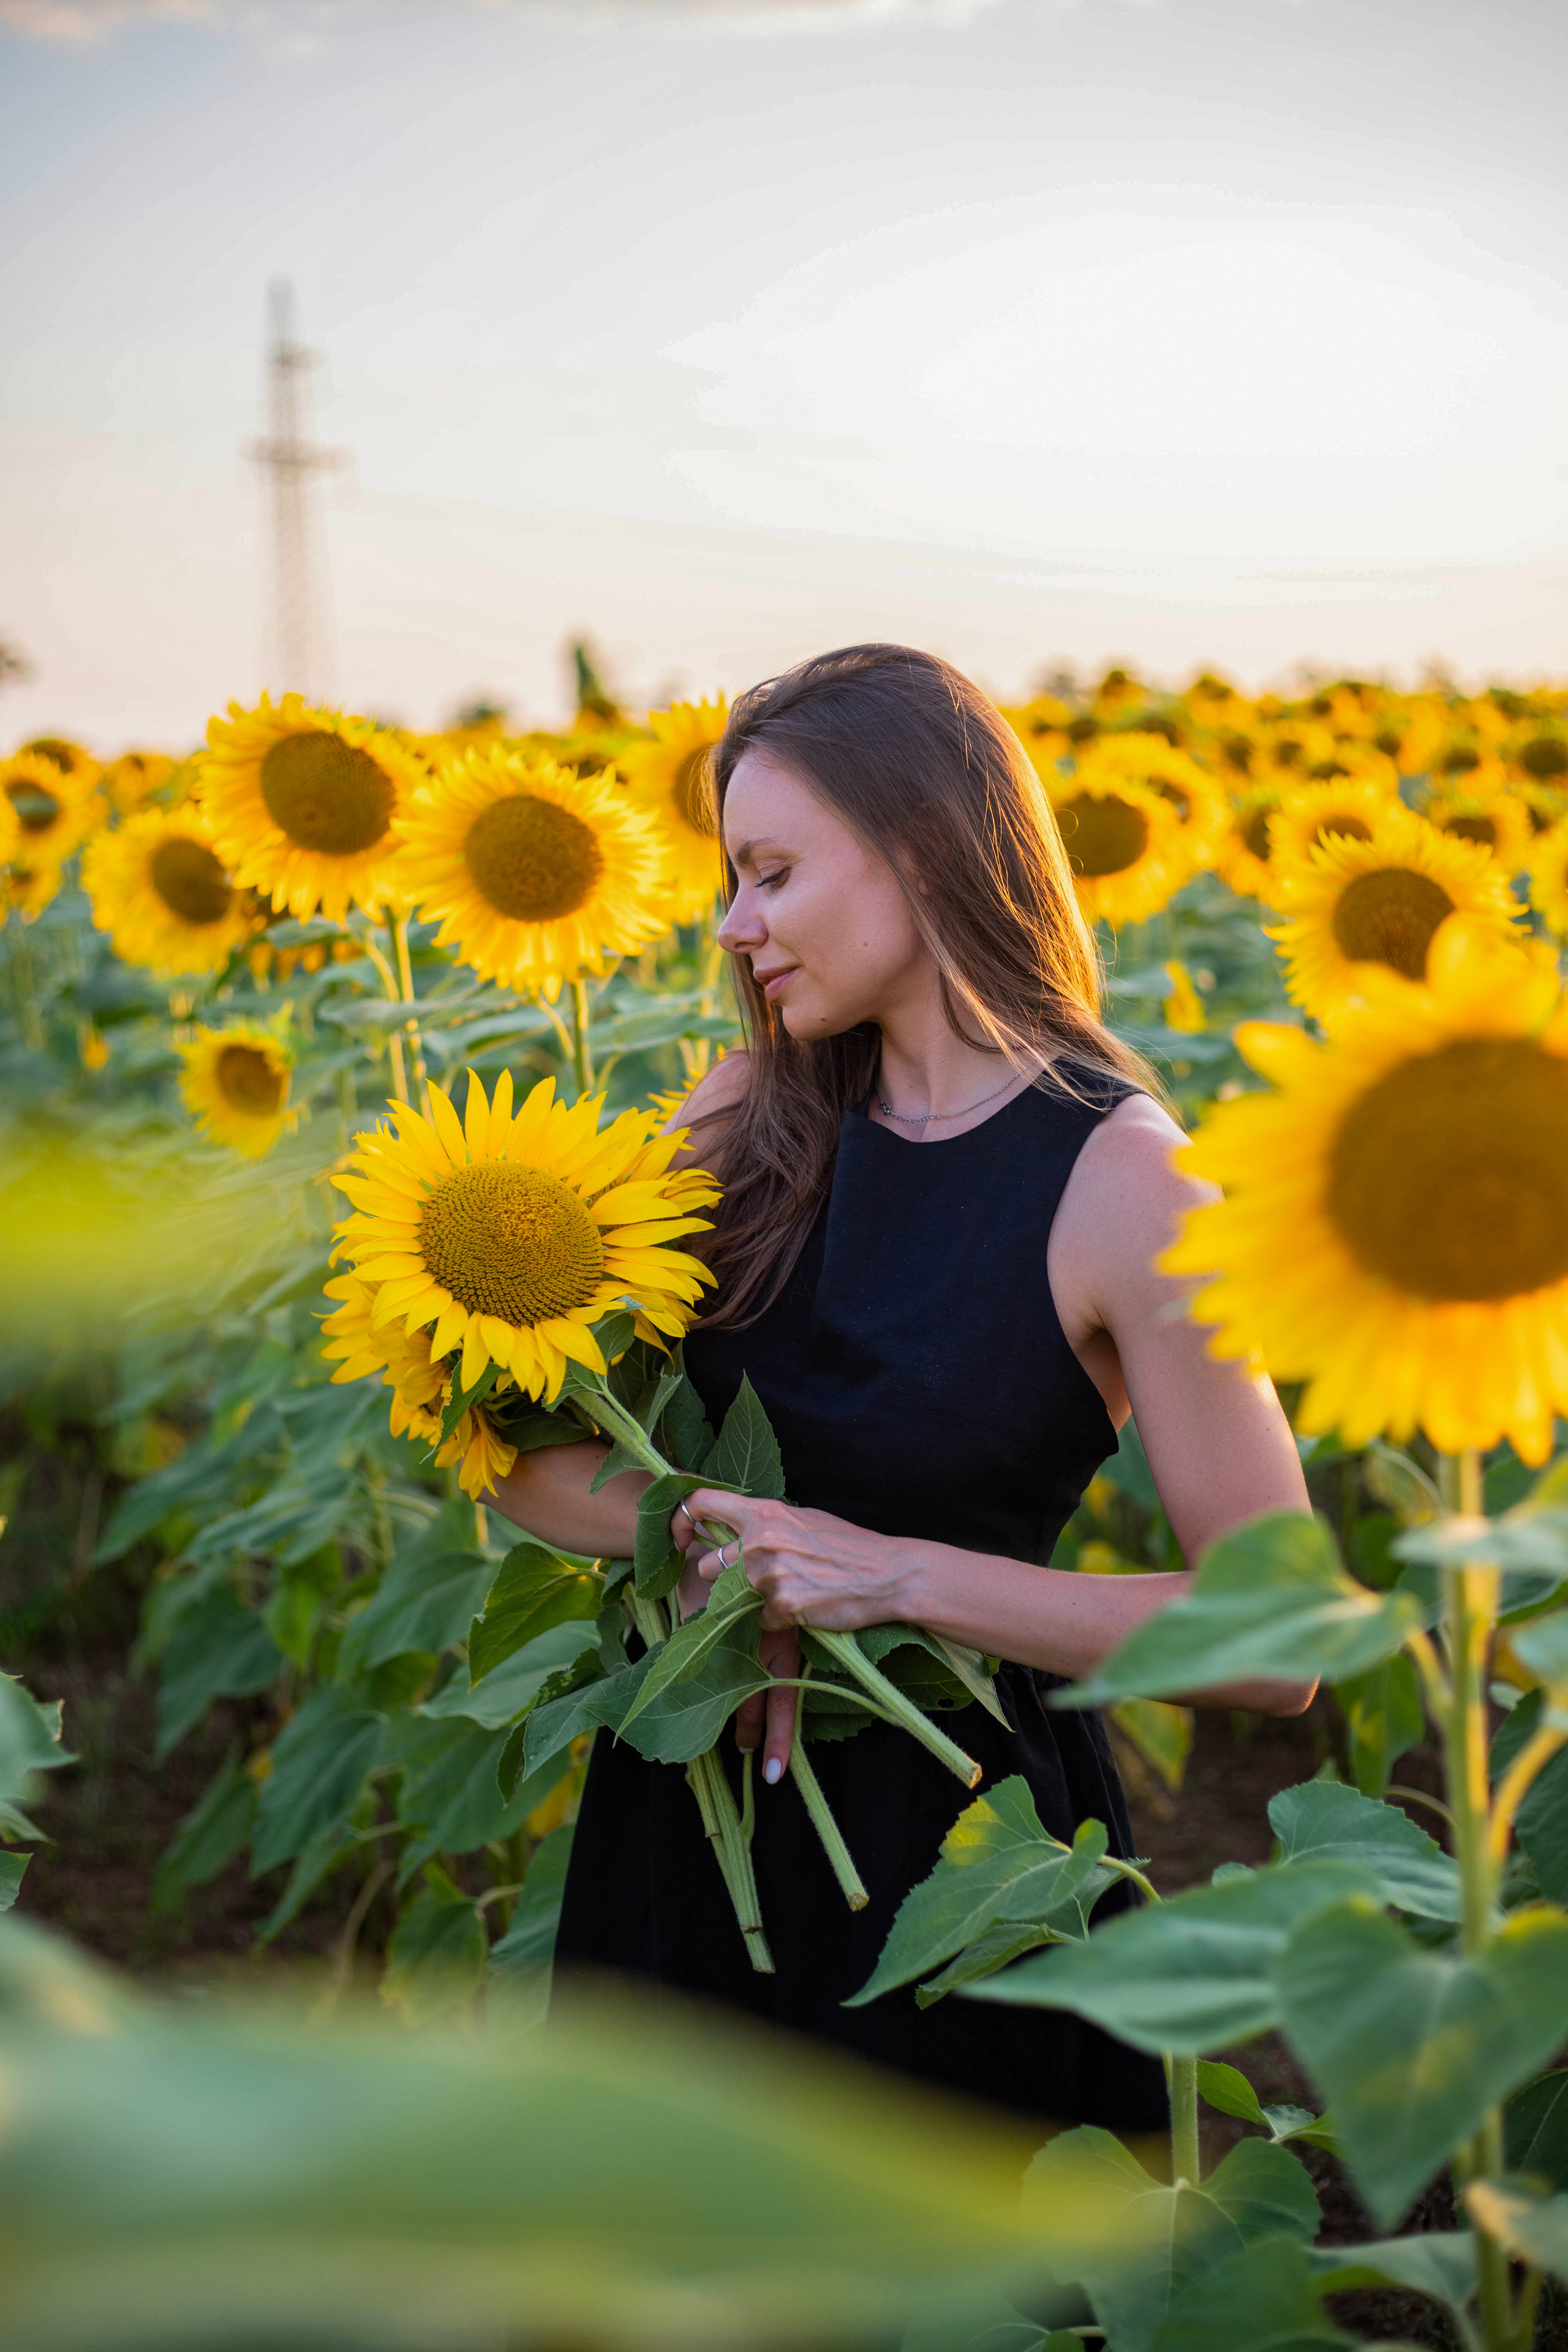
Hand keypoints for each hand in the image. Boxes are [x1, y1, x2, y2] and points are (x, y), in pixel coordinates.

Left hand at [674, 1490, 905, 1630]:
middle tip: (757, 1580)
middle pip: (709, 1564)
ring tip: (789, 1592)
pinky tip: (804, 1608)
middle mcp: (759, 1540)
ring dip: (751, 1600)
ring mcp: (768, 1574)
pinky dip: (778, 1619)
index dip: (681, 1519)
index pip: (701, 1503)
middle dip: (725, 1577)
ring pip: (732, 1597)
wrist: (887, 1574)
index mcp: (764, 1513)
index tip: (680, 1537)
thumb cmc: (849, 1547)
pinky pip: (761, 1620)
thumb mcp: (805, 1520)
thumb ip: (767, 1523)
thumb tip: (739, 1528)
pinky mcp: (781, 1606)